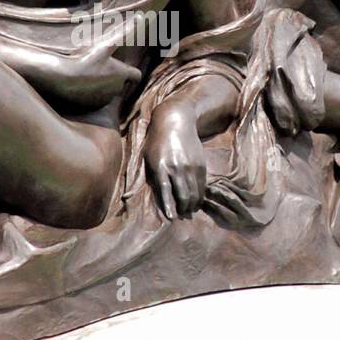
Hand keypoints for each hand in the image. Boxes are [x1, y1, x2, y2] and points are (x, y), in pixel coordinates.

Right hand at [57, 39, 142, 109]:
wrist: (63, 80)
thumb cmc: (85, 60)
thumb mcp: (105, 44)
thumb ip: (124, 32)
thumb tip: (141, 17)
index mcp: (121, 74)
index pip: (136, 76)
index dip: (131, 72)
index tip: (123, 68)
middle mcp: (116, 89)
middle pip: (120, 83)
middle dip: (113, 77)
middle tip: (98, 67)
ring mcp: (104, 100)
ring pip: (107, 92)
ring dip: (101, 85)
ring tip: (87, 75)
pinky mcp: (92, 107)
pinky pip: (95, 100)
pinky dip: (91, 94)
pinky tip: (80, 85)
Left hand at [144, 102, 206, 218]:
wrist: (175, 121)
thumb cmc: (156, 142)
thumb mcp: (147, 157)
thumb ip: (147, 177)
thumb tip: (137, 197)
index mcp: (160, 166)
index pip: (166, 191)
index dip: (170, 206)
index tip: (172, 218)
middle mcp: (176, 167)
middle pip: (183, 195)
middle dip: (183, 208)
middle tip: (181, 216)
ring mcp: (190, 166)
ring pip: (194, 192)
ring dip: (192, 204)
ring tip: (188, 211)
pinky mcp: (200, 164)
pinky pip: (201, 185)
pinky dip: (199, 195)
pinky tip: (196, 201)